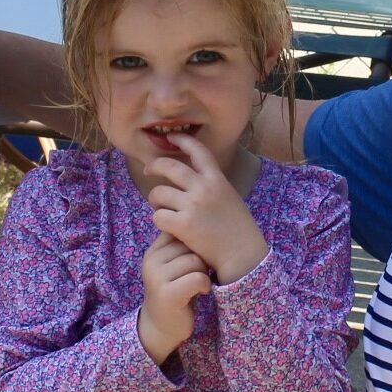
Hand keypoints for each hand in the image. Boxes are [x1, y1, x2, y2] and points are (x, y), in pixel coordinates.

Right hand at [136, 231, 209, 363]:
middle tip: (200, 274)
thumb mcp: (174, 265)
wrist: (161, 326)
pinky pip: (197, 278)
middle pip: (190, 245)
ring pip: (195, 261)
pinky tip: (202, 292)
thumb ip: (181, 247)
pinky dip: (205, 285)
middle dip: (201, 259)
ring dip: (204, 273)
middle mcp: (151, 261)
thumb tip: (201, 223)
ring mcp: (157, 278)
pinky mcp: (168, 294)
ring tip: (199, 283)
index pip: (180, 231)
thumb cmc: (175, 291)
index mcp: (153, 251)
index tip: (198, 258)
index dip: (195, 243)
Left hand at [146, 133, 268, 283]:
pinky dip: (159, 220)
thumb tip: (191, 179)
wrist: (243, 254)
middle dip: (155, 166)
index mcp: (217, 179)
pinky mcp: (183, 224)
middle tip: (149, 170)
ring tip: (161, 208)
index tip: (171, 137)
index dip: (182, 140)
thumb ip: (212, 186)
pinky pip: (158, 216)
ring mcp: (193, 205)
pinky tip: (167, 226)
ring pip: (158, 193)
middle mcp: (204, 188)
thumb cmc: (238, 230)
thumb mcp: (230, 198)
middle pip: (170, 166)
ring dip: (155, 200)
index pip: (198, 150)